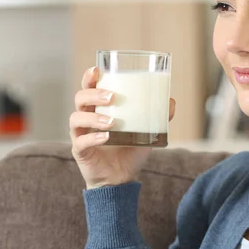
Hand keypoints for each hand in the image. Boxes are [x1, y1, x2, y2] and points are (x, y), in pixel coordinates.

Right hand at [70, 66, 175, 189]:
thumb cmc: (129, 150)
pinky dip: (93, 138)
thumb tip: (171, 101)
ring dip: (94, 117)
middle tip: (112, 96)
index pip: (88, 87)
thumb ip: (158, 117)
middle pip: (80, 98)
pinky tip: (107, 138)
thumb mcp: (146, 131)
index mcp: (98, 108)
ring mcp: (80, 134)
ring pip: (76, 118)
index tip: (96, 70)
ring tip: (112, 121)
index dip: (89, 77)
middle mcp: (86, 118)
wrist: (121, 178)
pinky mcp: (79, 151)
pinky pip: (81, 141)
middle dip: (93, 94)